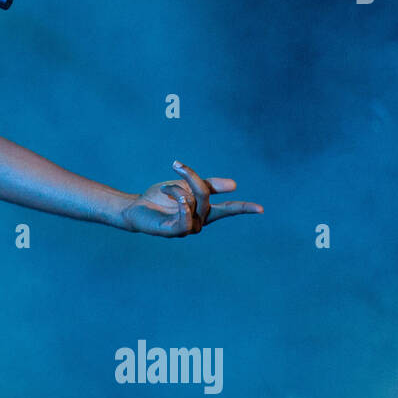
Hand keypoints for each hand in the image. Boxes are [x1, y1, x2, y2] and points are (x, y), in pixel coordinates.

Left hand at [121, 160, 263, 236]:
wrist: (136, 207)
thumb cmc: (161, 198)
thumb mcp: (185, 186)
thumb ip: (208, 185)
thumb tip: (235, 185)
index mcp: (204, 211)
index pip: (228, 210)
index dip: (244, 208)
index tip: (261, 209)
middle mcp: (199, 222)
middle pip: (205, 196)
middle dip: (192, 178)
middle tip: (176, 165)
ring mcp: (187, 228)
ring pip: (193, 203)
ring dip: (178, 189)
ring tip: (165, 188)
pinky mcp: (174, 232)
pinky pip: (185, 219)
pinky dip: (182, 204)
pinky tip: (175, 197)